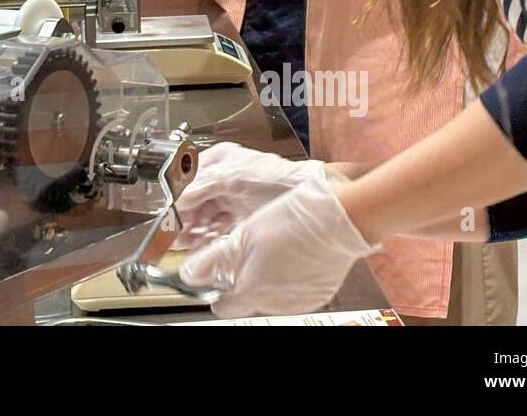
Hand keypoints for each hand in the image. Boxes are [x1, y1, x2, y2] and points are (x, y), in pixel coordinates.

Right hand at [173, 143, 327, 249]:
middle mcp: (223, 176)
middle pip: (195, 200)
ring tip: (190, 242)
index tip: (169, 218)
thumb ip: (202, 186)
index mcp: (218, 160)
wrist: (308, 194)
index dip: (177, 200)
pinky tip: (207, 242)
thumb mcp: (232, 177)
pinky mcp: (242, 213)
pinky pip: (218, 224)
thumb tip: (178, 200)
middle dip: (186, 219)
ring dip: (196, 229)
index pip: (187, 180)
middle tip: (176, 236)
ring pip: (205, 214)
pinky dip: (211, 234)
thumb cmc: (276, 177)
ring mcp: (232, 195)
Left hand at [180, 173, 379, 319]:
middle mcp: (276, 303)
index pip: (223, 307)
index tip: (215, 281)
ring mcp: (299, 301)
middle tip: (249, 253)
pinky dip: (289, 278)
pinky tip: (292, 255)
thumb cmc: (292, 221)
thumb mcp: (244, 235)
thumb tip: (189, 273)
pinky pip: (295, 292)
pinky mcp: (317, 295)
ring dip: (267, 278)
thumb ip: (212, 260)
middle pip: (247, 298)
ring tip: (274, 249)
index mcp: (253, 290)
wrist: (337, 219)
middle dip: (243, 279)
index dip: (216, 294)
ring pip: (271, 295)